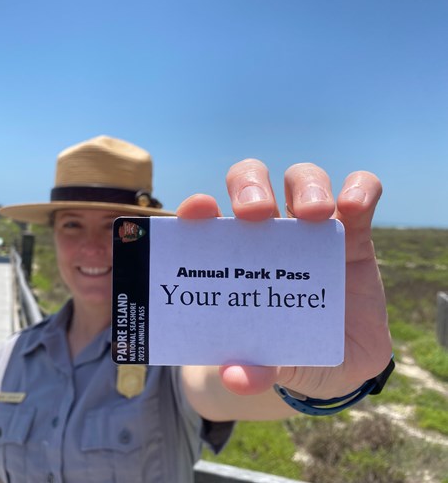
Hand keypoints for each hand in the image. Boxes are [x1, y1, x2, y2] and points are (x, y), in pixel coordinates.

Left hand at [177, 159, 391, 398]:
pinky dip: (360, 189)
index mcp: (235, 257)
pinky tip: (354, 205)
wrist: (339, 362)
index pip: (209, 217)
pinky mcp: (354, 232)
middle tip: (256, 214)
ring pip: (303, 178)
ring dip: (306, 186)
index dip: (199, 208)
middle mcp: (269, 233)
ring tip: (315, 214)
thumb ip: (256, 369)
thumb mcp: (274, 364)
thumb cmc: (290, 351)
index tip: (196, 212)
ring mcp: (312, 228)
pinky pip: (361, 193)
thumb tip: (235, 377)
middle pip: (252, 181)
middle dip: (250, 186)